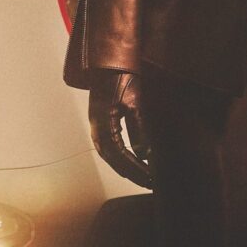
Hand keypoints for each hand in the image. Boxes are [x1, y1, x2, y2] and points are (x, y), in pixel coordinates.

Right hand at [89, 69, 156, 189]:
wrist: (108, 62)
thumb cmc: (122, 79)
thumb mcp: (134, 104)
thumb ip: (138, 130)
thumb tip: (143, 154)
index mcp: (104, 125)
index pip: (120, 155)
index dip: (135, 169)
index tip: (149, 179)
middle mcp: (97, 128)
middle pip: (113, 159)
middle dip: (131, 172)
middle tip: (148, 183)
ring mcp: (97, 125)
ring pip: (109, 155)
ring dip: (125, 167)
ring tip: (141, 176)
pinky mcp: (100, 121)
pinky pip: (108, 146)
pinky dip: (119, 157)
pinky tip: (131, 160)